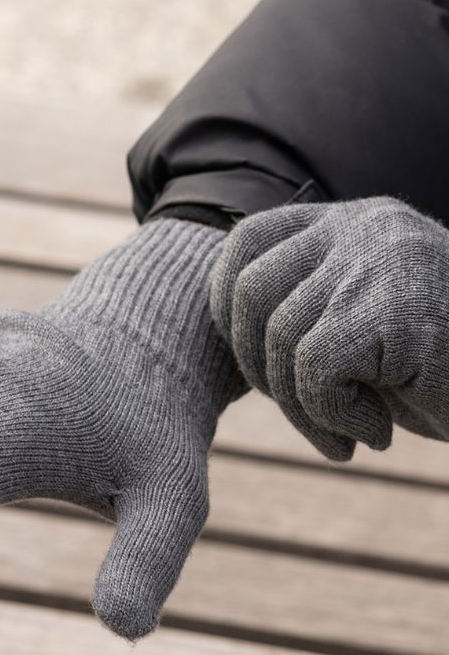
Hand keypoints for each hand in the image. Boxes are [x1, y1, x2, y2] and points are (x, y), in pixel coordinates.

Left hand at [209, 195, 448, 460]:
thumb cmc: (445, 369)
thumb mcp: (365, 326)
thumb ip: (306, 311)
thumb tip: (228, 333)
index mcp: (351, 222)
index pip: (248, 244)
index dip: (227, 305)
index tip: (254, 360)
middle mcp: (363, 227)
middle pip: (252, 293)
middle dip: (260, 370)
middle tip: (310, 415)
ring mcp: (380, 260)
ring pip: (281, 338)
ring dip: (303, 408)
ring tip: (353, 431)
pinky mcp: (395, 307)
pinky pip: (314, 368)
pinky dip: (331, 415)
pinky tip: (375, 432)